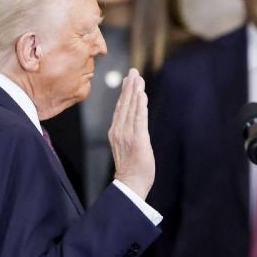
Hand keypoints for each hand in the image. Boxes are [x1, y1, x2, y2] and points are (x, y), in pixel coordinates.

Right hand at [109, 69, 155, 197]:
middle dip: (129, 86)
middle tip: (134, 71)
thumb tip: (134, 126)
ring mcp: (127, 135)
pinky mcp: (138, 140)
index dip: (124, 93)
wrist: (129, 186)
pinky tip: (142, 94)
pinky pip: (139, 119)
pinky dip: (140, 106)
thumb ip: (128, 134)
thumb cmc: (131, 170)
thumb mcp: (127, 148)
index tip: (128, 79)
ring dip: (135, 91)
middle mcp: (119, 131)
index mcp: (115, 132)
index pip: (120, 108)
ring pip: (131, 108)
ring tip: (138, 77)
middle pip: (124, 104)